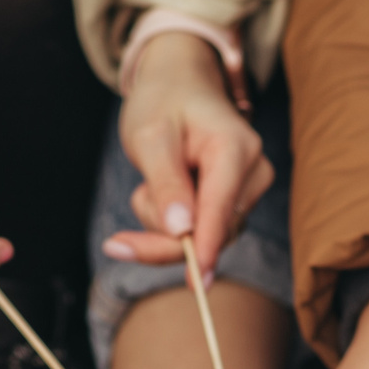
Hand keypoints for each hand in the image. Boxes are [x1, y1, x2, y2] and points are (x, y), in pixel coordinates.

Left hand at [101, 31, 272, 269]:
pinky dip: (170, 224)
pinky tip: (157, 193)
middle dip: (163, 236)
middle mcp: (253, 172)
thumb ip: (166, 182)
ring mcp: (247, 190)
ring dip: (163, 225)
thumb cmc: (163, 101)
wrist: (178, 83)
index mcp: (236, 148)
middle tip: (116, 244)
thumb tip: (183, 230)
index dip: (205, 247)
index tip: (196, 284)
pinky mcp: (234, 204)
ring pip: (204, 238)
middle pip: (213, 232)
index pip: (220, 209)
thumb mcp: (151, 135)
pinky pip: (201, 234)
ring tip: (147, 184)